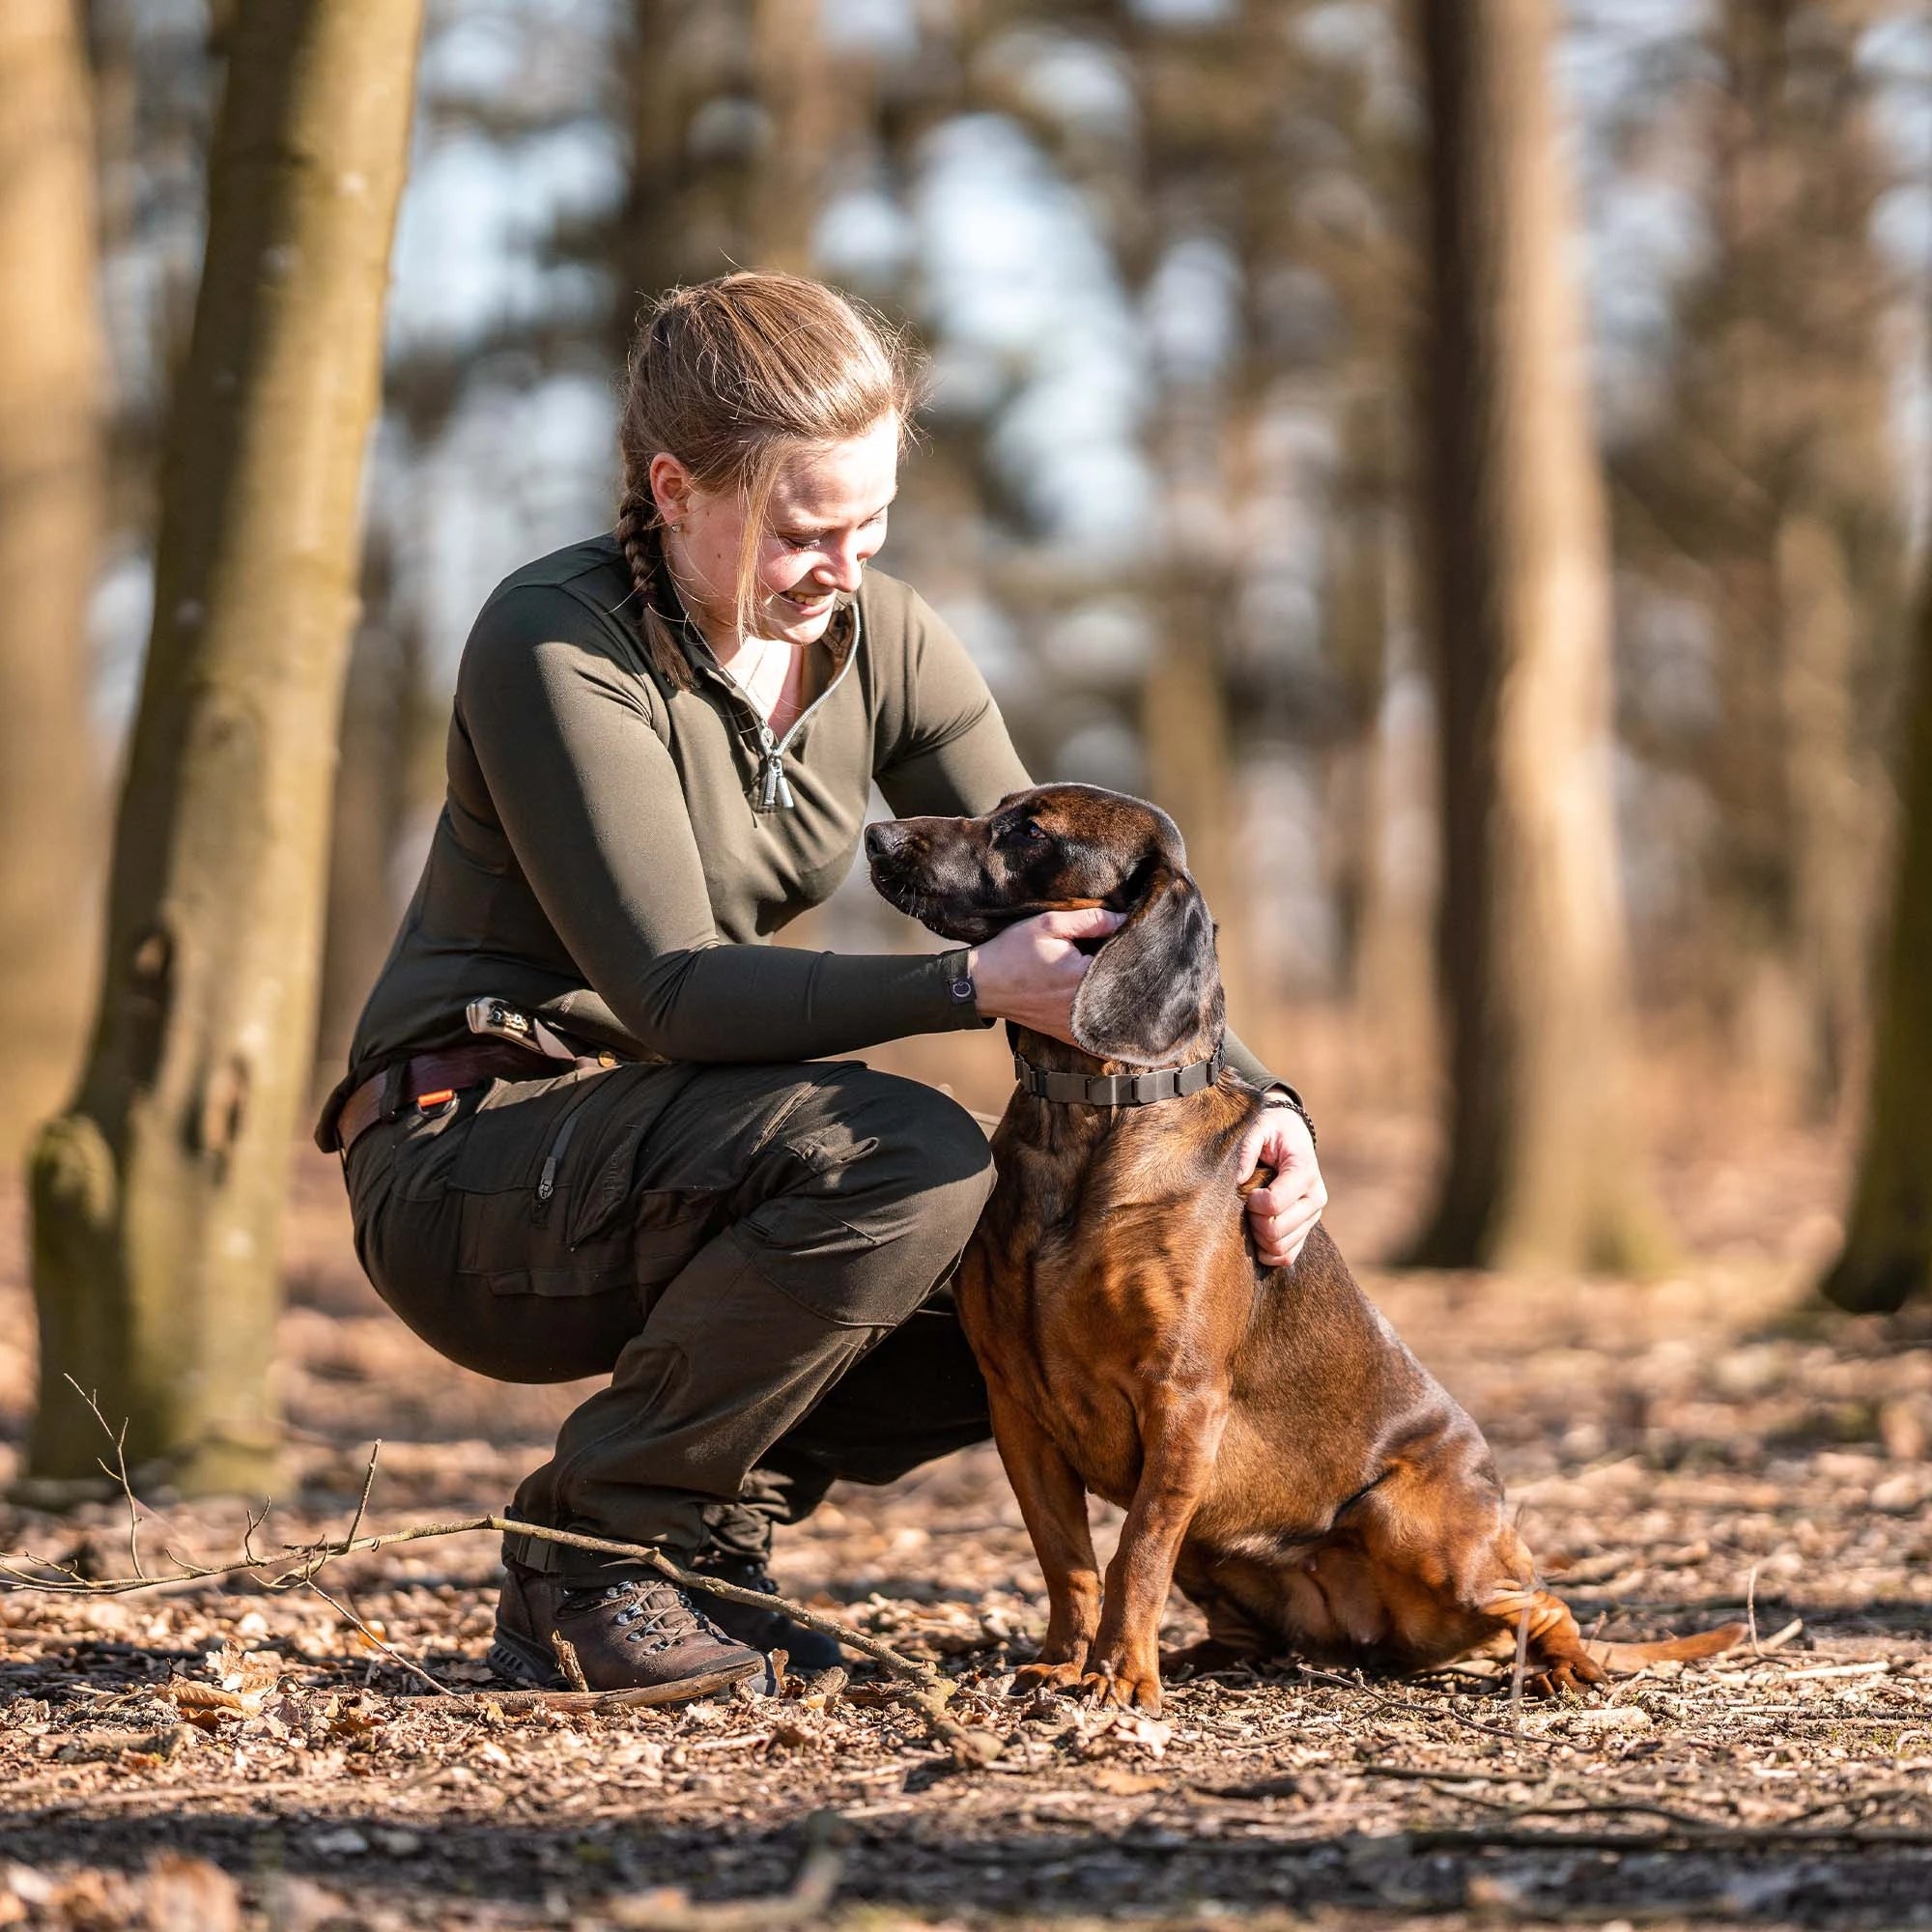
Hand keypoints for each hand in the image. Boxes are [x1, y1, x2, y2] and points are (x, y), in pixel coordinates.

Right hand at [968, 907, 1125, 1043]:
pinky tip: (1111, 1006)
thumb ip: (1090, 920)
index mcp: (1083, 977)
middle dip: (1132, 975)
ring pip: (1119, 1018)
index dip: (1134, 950)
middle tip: (1136, 959)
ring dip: (1124, 1000)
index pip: (1126, 963)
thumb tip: (1125, 919)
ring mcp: (1078, 1027)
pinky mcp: (1070, 1036)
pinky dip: (1111, 1023)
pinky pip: (1102, 1036)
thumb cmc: (1013, 951)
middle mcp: (1084, 1008)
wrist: (982, 985)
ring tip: (1125, 981)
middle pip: (1128, 993)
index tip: (1136, 939)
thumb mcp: (1049, 925)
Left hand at [1240, 1104, 1324, 1267]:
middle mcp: (1315, 1197)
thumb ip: (1248, 1148)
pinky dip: (1268, 1254)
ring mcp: (1312, 1216)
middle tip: (1245, 1205)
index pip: (1274, 1204)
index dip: (1252, 1203)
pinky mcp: (1306, 1228)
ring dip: (1258, 1238)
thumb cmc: (1272, 1130)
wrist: (1292, 1135)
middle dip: (1252, 1221)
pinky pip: (1287, 1257)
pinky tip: (1256, 1237)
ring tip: (1250, 1217)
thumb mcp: (1259, 1127)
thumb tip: (1238, 1180)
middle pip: (1276, 1231)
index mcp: (1305, 1172)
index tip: (1245, 1191)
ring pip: (1281, 1248)